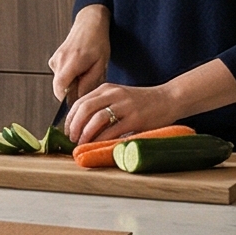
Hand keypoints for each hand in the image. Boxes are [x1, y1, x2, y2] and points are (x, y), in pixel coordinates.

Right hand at [49, 5, 110, 103]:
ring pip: (60, 83)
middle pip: (59, 88)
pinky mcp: (54, 60)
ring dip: (71, 84)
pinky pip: (60, 76)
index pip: (60, 90)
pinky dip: (69, 77)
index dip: (67, 100)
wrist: (89, 24)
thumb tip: (80, 98)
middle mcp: (59, 61)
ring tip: (85, 74)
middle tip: (87, 87)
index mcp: (71, 62)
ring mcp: (54, 60)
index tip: (77, 105)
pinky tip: (80, 69)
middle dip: (72, 92)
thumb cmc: (97, 42)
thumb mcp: (100, 64)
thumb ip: (89, 83)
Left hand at [65, 81, 183, 149]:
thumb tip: (81, 123)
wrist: (168, 99)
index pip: (80, 101)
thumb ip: (102, 104)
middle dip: (74, 126)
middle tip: (72, 139)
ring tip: (82, 143)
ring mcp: (125, 106)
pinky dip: (102, 139)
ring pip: (96, 118)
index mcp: (107, 89)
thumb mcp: (119, 96)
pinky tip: (97, 145)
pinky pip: (113, 130)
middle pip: (85, 108)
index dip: (70, 118)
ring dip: (86, 134)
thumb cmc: (142, 102)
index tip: (67, 130)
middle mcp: (114, 94)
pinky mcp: (135, 118)